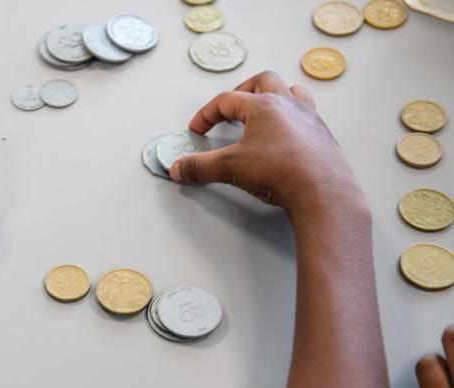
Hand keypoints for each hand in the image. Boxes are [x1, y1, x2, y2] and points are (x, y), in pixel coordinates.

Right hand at [169, 71, 363, 219]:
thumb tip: (180, 168)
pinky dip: (293, 119)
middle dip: (243, 90)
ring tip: (264, 109)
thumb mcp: (230, 168)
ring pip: (292, 92)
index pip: (226, 100)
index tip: (198, 128)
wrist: (321, 191)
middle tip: (231, 106)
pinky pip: (307, 115)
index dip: (206, 114)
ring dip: (275, 96)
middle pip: (263, 81)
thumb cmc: (282, 170)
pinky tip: (287, 135)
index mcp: (263, 105)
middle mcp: (288, 106)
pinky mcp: (322, 137)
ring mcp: (309, 119)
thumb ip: (200, 167)